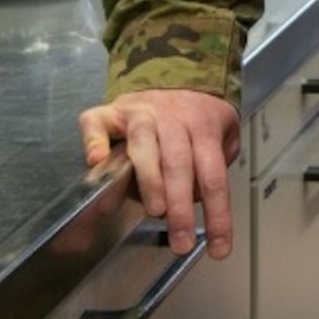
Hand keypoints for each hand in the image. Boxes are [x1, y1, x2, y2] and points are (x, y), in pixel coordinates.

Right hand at [78, 89, 241, 259]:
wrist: (175, 69)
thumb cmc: (196, 116)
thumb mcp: (224, 133)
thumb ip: (219, 161)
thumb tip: (204, 198)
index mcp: (203, 126)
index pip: (213, 175)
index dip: (217, 214)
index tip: (218, 249)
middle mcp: (171, 118)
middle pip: (179, 162)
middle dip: (181, 207)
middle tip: (181, 241)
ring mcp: (139, 113)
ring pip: (144, 143)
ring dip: (150, 178)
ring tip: (156, 211)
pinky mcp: (111, 111)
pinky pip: (97, 123)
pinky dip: (94, 140)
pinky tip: (96, 162)